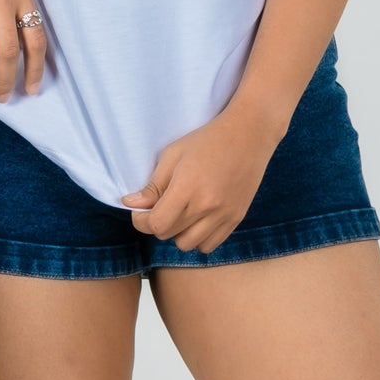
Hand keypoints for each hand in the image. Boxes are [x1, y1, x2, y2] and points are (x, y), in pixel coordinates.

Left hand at [122, 99, 280, 252]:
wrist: (249, 135)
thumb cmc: (207, 140)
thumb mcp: (173, 155)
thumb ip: (153, 185)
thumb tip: (131, 204)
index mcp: (187, 188)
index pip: (156, 224)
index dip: (141, 221)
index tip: (141, 210)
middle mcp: (207, 206)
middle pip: (168, 235)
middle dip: (158, 223)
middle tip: (160, 206)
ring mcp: (224, 215)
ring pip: (188, 245)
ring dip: (178, 233)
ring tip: (181, 213)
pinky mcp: (236, 218)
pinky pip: (210, 245)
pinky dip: (199, 238)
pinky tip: (197, 219)